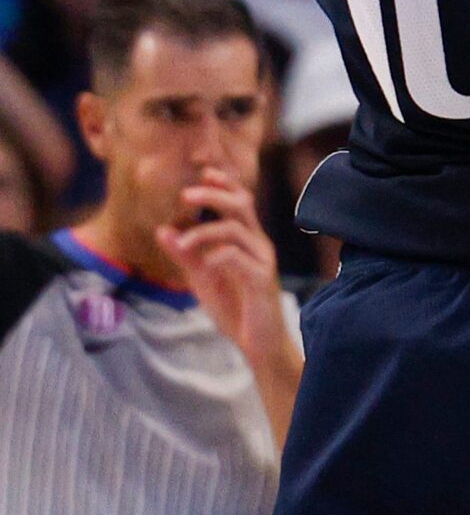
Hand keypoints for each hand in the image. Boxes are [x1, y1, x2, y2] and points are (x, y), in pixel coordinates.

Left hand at [155, 170, 293, 372]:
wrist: (258, 342)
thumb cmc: (234, 306)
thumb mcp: (202, 278)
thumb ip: (185, 254)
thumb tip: (162, 229)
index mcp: (246, 239)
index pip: (240, 201)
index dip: (224, 184)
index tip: (204, 172)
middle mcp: (258, 243)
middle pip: (241, 206)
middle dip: (214, 196)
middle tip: (185, 196)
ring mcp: (262, 260)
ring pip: (236, 231)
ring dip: (205, 231)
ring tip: (182, 241)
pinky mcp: (261, 280)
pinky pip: (241, 259)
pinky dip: (220, 255)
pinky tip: (205, 262)